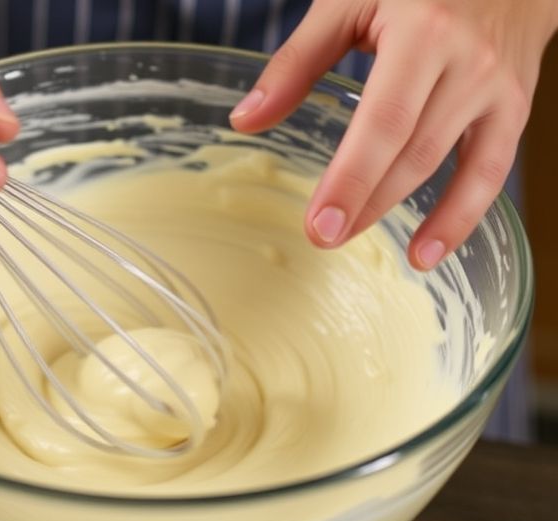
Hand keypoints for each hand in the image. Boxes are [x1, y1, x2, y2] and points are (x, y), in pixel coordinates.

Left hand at [230, 0, 557, 269]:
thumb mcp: (348, 2)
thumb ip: (295, 62)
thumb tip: (245, 120)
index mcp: (422, 32)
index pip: (382, 122)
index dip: (350, 179)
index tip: (317, 224)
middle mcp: (468, 62)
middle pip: (411, 151)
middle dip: (364, 202)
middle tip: (319, 239)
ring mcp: (497, 87)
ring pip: (447, 165)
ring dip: (399, 213)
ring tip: (351, 240)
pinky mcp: (516, 106)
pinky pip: (491, 172)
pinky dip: (461, 217)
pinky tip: (425, 254)